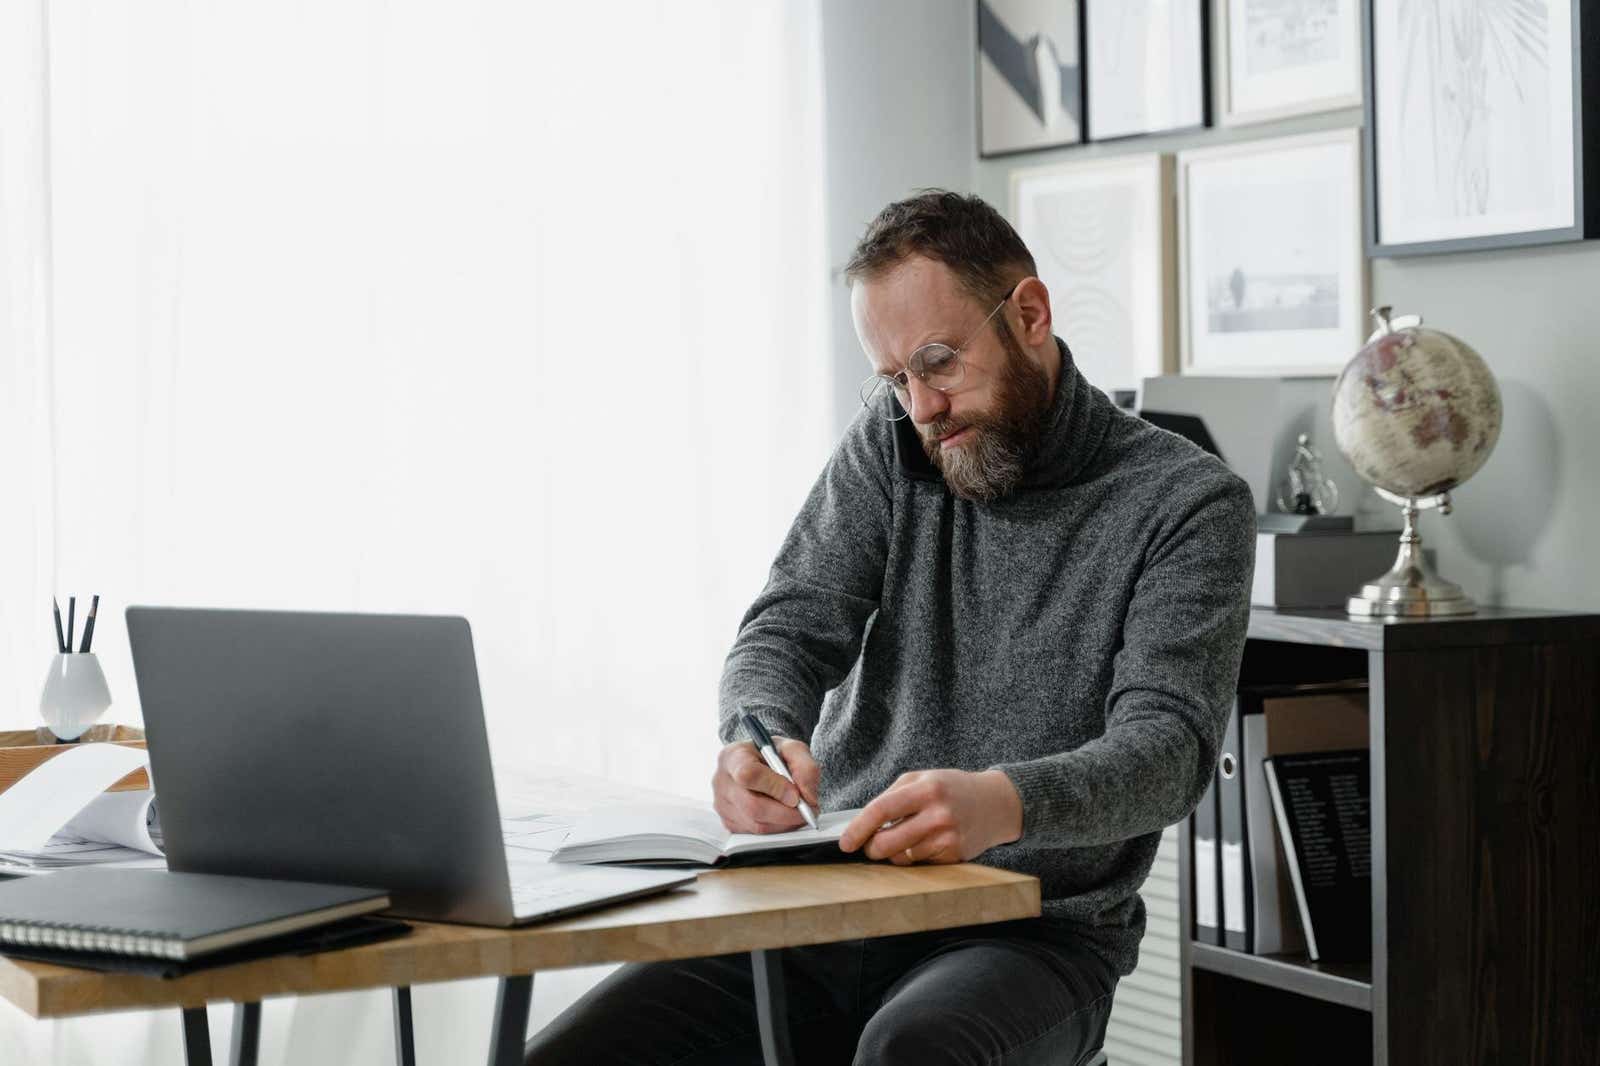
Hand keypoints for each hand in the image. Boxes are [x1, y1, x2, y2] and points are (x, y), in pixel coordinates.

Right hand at [711, 737, 820, 833]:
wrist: (758, 763)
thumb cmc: (773, 755)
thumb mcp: (793, 749)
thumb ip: (805, 767)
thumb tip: (807, 797)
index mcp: (733, 756)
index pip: (748, 774)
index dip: (775, 787)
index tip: (796, 795)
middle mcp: (722, 781)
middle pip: (752, 806)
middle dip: (786, 813)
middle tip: (808, 810)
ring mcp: (722, 805)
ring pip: (756, 825)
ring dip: (785, 823)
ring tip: (799, 813)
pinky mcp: (729, 823)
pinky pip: (756, 834)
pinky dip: (777, 829)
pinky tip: (785, 818)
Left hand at [838, 769, 1021, 864]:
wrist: (995, 803)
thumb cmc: (952, 788)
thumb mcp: (922, 778)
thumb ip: (892, 796)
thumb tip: (863, 822)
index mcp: (926, 789)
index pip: (882, 810)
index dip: (859, 829)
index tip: (845, 842)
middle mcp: (938, 814)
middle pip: (888, 843)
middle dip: (871, 848)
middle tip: (870, 845)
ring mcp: (948, 838)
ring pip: (902, 858)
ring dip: (894, 852)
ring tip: (906, 836)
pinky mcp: (955, 856)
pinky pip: (920, 863)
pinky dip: (914, 856)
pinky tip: (926, 841)